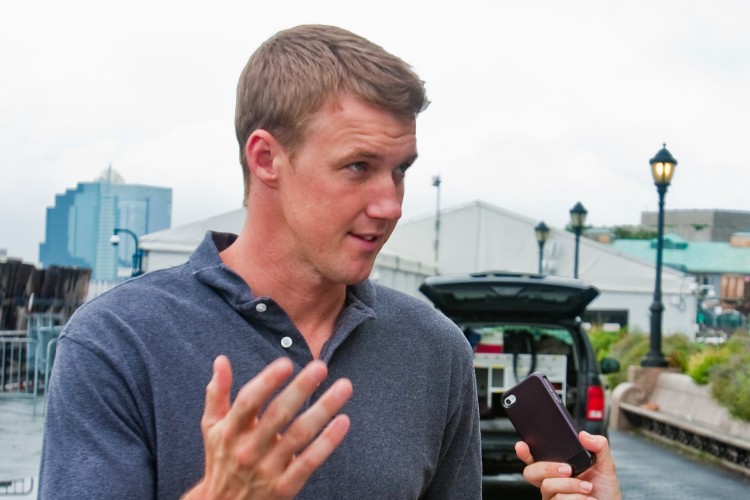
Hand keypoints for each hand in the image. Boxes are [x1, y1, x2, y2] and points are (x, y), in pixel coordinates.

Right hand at [183, 356, 352, 499]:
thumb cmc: (221, 458)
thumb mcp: (212, 427)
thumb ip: (217, 393)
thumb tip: (221, 359)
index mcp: (230, 430)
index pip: (248, 402)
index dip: (267, 382)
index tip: (286, 363)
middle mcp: (248, 449)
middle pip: (278, 415)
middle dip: (301, 389)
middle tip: (321, 366)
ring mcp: (267, 469)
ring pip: (299, 435)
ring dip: (324, 409)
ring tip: (344, 387)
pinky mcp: (285, 487)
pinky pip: (310, 461)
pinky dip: (328, 442)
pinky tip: (343, 421)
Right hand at [515, 431, 621, 499]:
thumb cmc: (605, 490)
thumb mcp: (605, 465)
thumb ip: (598, 446)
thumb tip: (584, 435)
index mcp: (559, 466)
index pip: (535, 458)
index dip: (524, 452)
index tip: (522, 445)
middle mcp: (552, 481)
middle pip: (531, 472)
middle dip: (548, 467)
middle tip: (568, 469)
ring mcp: (552, 496)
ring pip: (547, 486)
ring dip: (570, 485)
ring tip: (587, 487)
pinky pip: (558, 499)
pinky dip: (576, 497)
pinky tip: (586, 498)